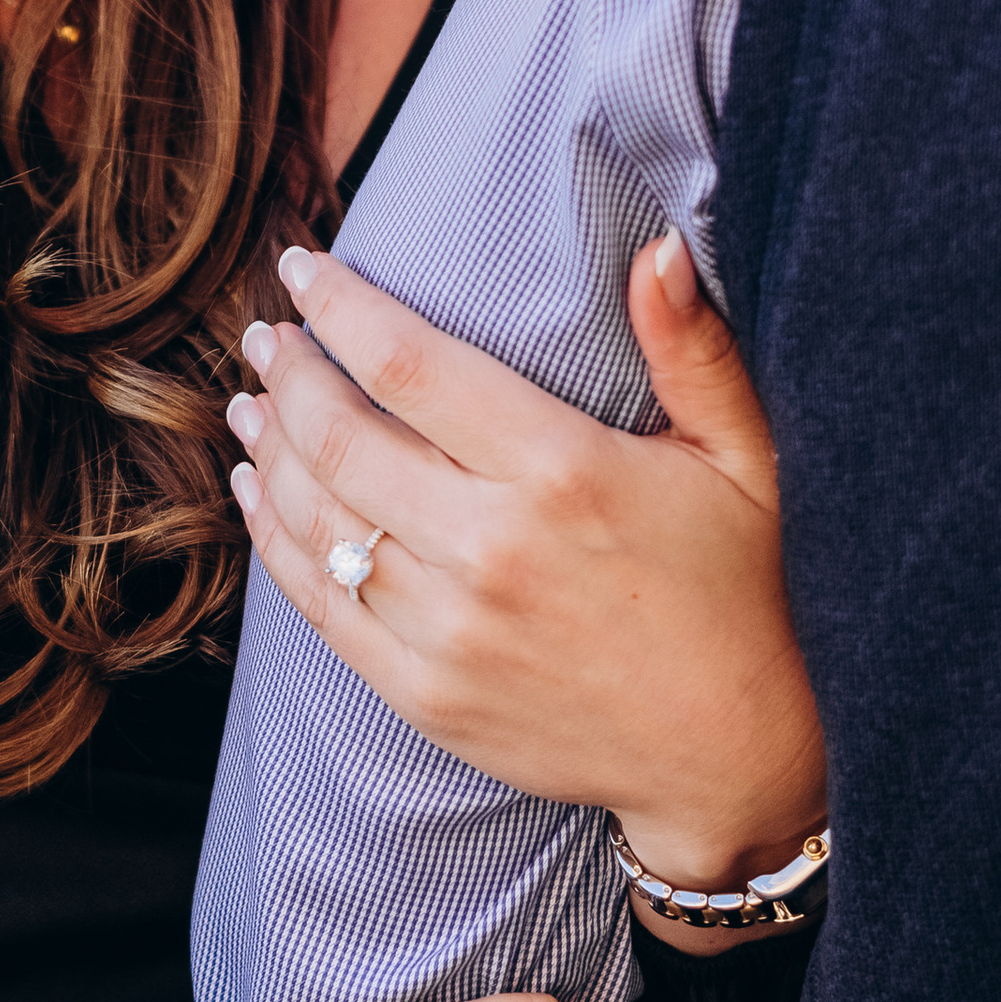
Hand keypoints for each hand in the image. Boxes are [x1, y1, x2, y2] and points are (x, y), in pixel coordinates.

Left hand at [224, 237, 825, 895]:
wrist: (739, 753)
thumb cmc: (748, 591)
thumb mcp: (747, 458)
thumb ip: (692, 349)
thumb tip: (657, 247)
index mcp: (562, 470)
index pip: (407, 364)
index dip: (338, 307)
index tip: (302, 270)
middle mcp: (491, 548)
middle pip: (339, 437)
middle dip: (287, 374)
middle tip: (267, 337)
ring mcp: (450, 630)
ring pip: (316, 520)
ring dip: (269, 452)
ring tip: (252, 405)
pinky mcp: (427, 695)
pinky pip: (320, 607)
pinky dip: (275, 544)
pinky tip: (262, 497)